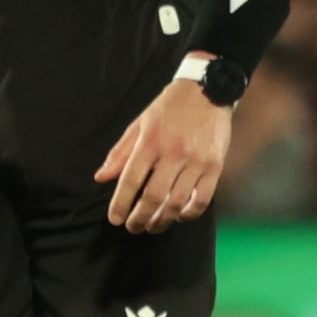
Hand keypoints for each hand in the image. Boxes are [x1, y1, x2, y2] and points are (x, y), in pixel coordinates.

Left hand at [95, 71, 228, 230]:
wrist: (208, 89)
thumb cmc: (170, 107)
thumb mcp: (140, 123)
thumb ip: (121, 152)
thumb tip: (101, 177)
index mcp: (150, 141)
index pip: (130, 179)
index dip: (120, 203)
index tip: (115, 219)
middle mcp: (173, 152)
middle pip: (153, 196)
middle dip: (140, 218)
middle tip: (133, 227)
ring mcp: (196, 160)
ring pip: (177, 202)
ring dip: (163, 220)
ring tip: (153, 225)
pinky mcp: (215, 165)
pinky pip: (202, 199)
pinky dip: (190, 213)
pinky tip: (180, 216)